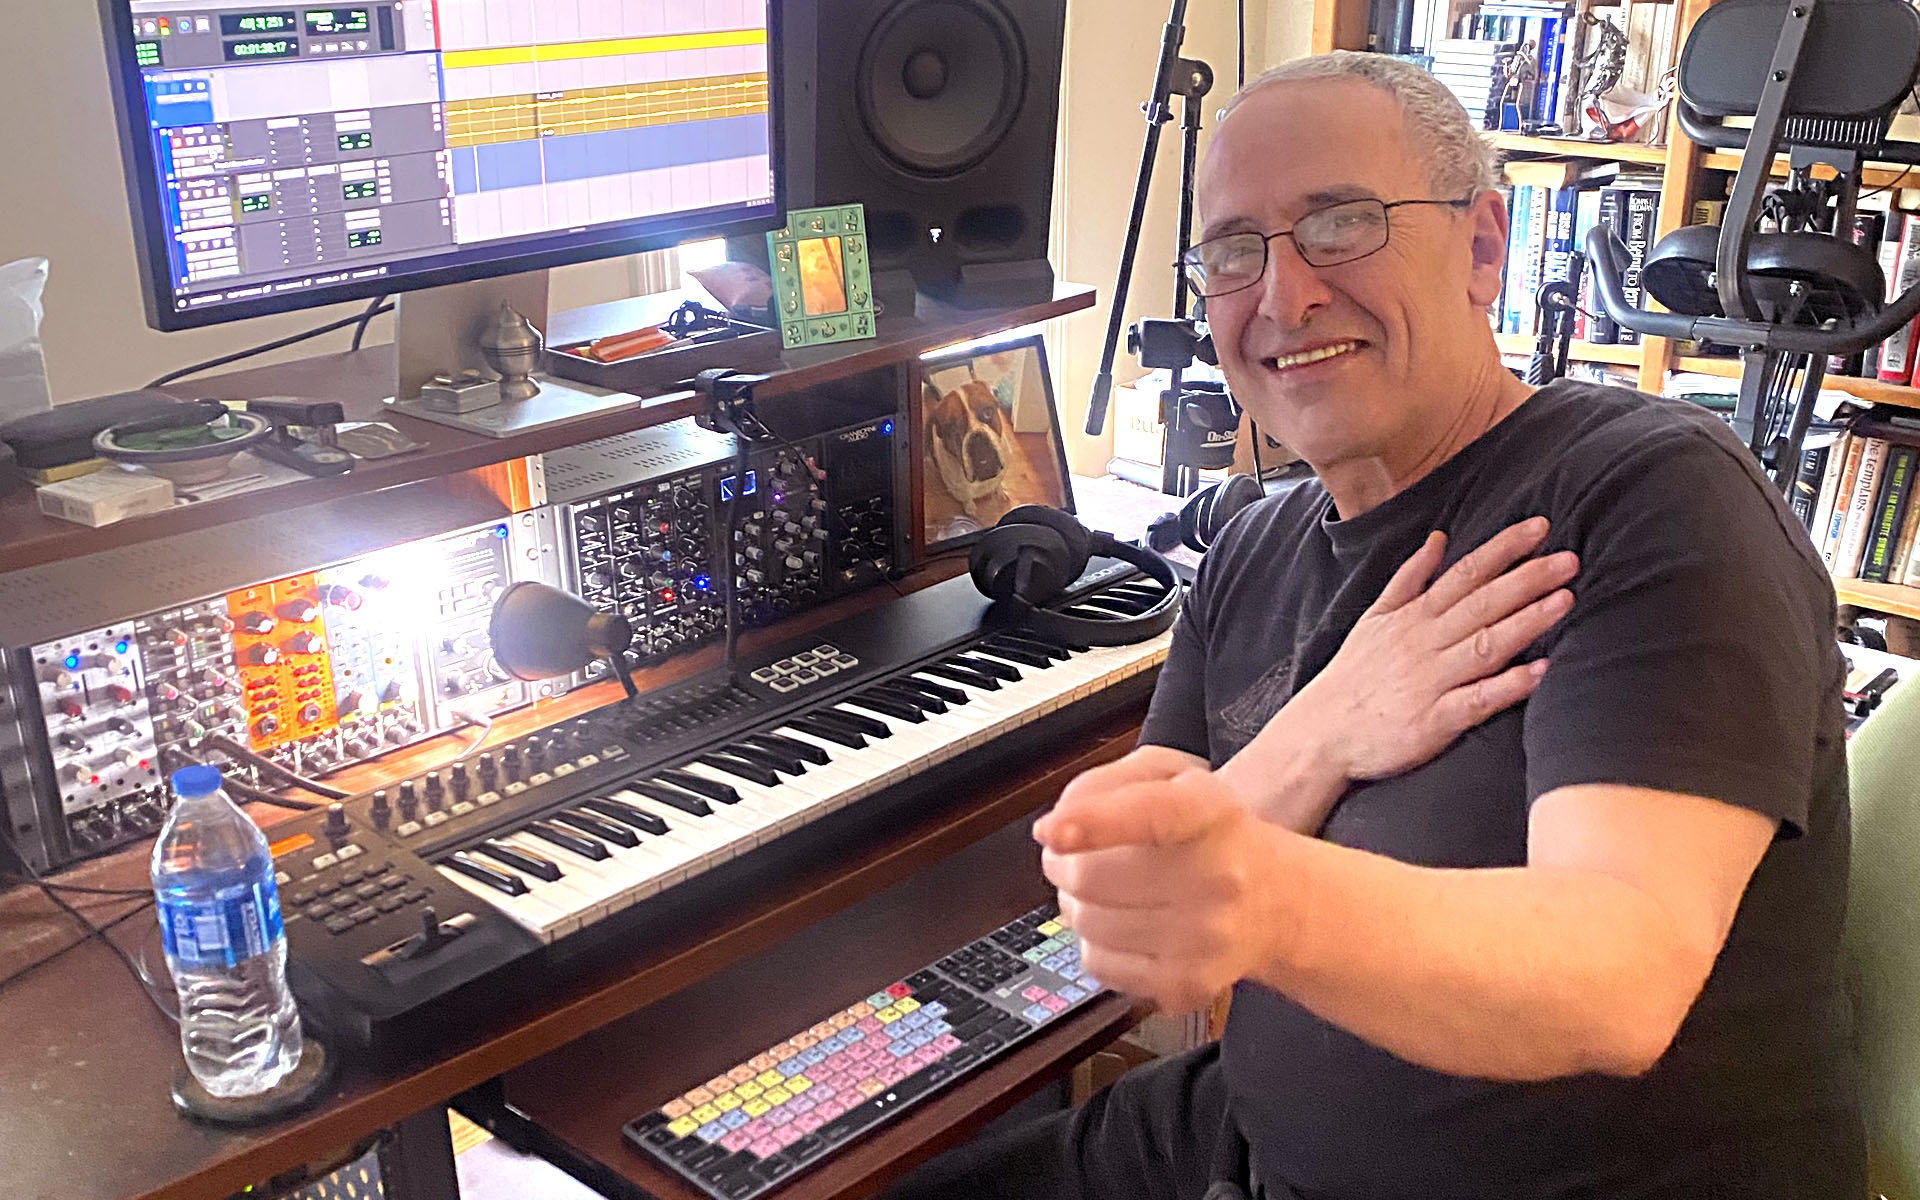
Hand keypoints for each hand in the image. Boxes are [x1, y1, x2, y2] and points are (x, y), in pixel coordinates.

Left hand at [1035, 748, 1287, 1014]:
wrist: (1273, 900)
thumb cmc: (1209, 833)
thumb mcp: (1170, 776)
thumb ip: (1105, 783)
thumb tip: (1054, 828)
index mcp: (1208, 812)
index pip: (1150, 814)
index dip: (1093, 822)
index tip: (1053, 831)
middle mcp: (1217, 876)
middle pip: (1091, 876)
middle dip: (1062, 864)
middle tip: (1073, 857)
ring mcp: (1205, 937)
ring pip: (1087, 922)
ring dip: (1076, 903)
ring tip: (1105, 890)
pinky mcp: (1187, 983)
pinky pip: (1099, 964)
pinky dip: (1095, 943)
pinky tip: (1124, 925)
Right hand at [1288, 516, 1575, 783]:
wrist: (1320, 734)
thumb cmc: (1353, 676)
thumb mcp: (1373, 617)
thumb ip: (1409, 577)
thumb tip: (1439, 538)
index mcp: (1413, 617)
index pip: (1464, 573)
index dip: (1504, 549)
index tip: (1540, 528)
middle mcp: (1425, 643)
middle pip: (1482, 603)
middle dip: (1527, 578)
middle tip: (1570, 560)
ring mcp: (1432, 681)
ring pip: (1485, 645)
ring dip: (1526, 621)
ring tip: (1565, 600)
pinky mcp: (1435, 721)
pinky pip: (1477, 700)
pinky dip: (1509, 685)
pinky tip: (1541, 671)